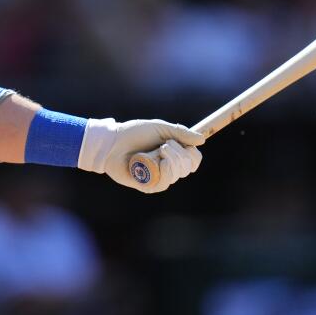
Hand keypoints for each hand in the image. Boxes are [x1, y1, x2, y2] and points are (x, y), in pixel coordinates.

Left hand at [79, 119, 203, 192]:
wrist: (112, 143)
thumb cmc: (134, 133)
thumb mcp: (160, 128)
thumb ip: (180, 133)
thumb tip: (202, 139)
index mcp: (173, 153)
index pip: (194, 160)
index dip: (193, 153)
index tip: (185, 144)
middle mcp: (169, 167)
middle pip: (188, 167)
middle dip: (179, 153)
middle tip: (163, 145)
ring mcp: (159, 177)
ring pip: (178, 174)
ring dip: (170, 159)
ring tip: (156, 151)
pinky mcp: (149, 186)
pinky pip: (165, 182)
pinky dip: (162, 169)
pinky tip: (152, 162)